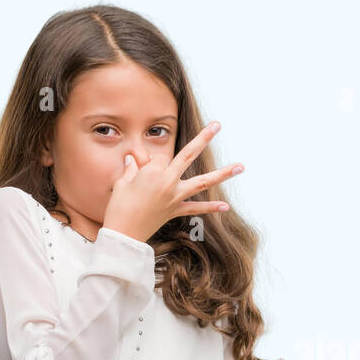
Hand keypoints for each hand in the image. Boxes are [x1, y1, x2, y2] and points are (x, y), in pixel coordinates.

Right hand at [102, 121, 242, 242]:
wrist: (123, 234)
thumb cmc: (119, 207)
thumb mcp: (121, 182)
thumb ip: (131, 169)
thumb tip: (133, 160)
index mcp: (152, 171)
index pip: (159, 158)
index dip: (150, 162)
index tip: (141, 170)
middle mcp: (168, 182)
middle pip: (188, 155)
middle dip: (204, 139)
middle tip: (217, 125)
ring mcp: (175, 197)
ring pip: (203, 182)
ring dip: (223, 174)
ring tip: (240, 166)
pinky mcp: (176, 211)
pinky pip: (197, 208)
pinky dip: (211, 207)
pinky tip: (226, 206)